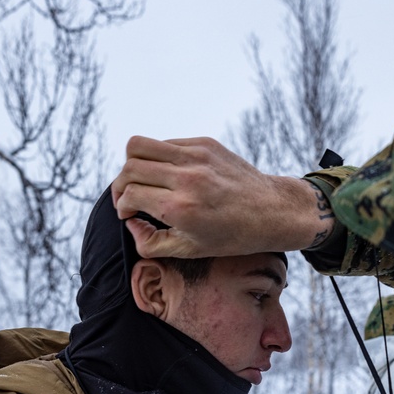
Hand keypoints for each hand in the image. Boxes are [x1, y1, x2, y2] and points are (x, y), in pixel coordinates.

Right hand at [111, 136, 330, 257]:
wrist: (272, 211)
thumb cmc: (232, 236)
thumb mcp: (190, 250)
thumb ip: (151, 242)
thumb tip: (130, 222)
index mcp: (181, 208)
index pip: (130, 194)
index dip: (122, 206)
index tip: (128, 213)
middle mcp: (187, 178)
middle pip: (129, 167)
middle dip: (121, 185)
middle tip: (129, 198)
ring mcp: (196, 156)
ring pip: (139, 145)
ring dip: (133, 164)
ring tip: (143, 181)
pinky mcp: (205, 143)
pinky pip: (165, 143)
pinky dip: (158, 157)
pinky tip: (169, 174)